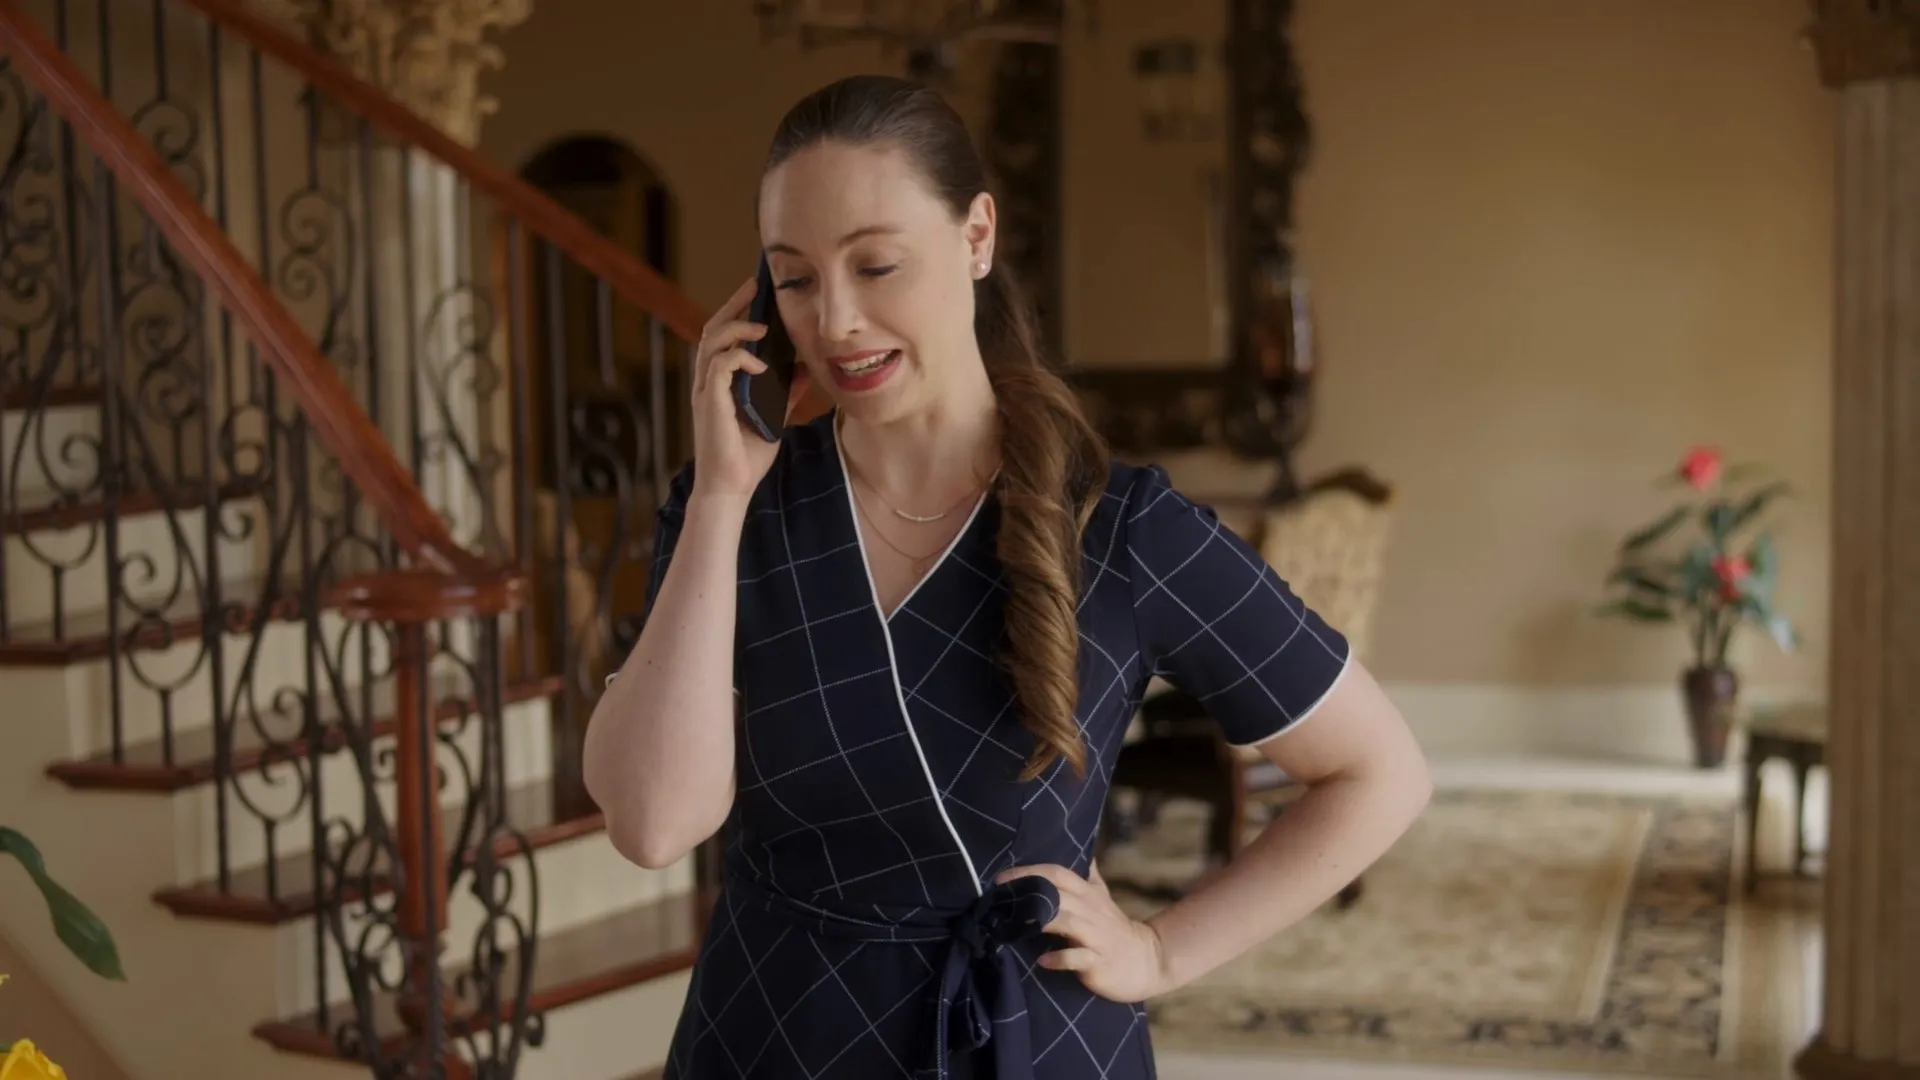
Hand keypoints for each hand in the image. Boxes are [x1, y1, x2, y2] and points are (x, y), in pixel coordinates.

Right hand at [689, 276, 813, 501]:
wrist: (731, 487)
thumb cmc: (747, 455)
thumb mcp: (775, 416)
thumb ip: (787, 391)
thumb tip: (808, 368)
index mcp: (720, 381)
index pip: (724, 334)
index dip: (738, 309)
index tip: (759, 290)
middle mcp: (708, 380)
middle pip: (713, 328)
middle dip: (734, 303)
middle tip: (756, 286)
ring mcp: (706, 390)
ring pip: (711, 340)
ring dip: (737, 326)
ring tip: (762, 324)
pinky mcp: (709, 402)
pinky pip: (720, 366)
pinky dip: (740, 358)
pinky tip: (762, 364)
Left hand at [994, 860, 1170, 1002]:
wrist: (1146, 960)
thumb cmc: (1114, 929)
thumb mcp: (1101, 897)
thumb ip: (1087, 876)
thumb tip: (1079, 851)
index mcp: (1087, 894)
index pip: (1057, 873)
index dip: (1030, 872)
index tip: (1001, 878)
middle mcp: (1090, 911)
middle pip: (1058, 893)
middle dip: (1028, 893)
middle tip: (998, 900)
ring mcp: (1095, 936)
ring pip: (1067, 922)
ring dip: (1042, 921)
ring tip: (1015, 925)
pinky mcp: (1098, 961)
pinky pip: (1077, 958)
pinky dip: (1059, 958)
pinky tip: (1042, 961)